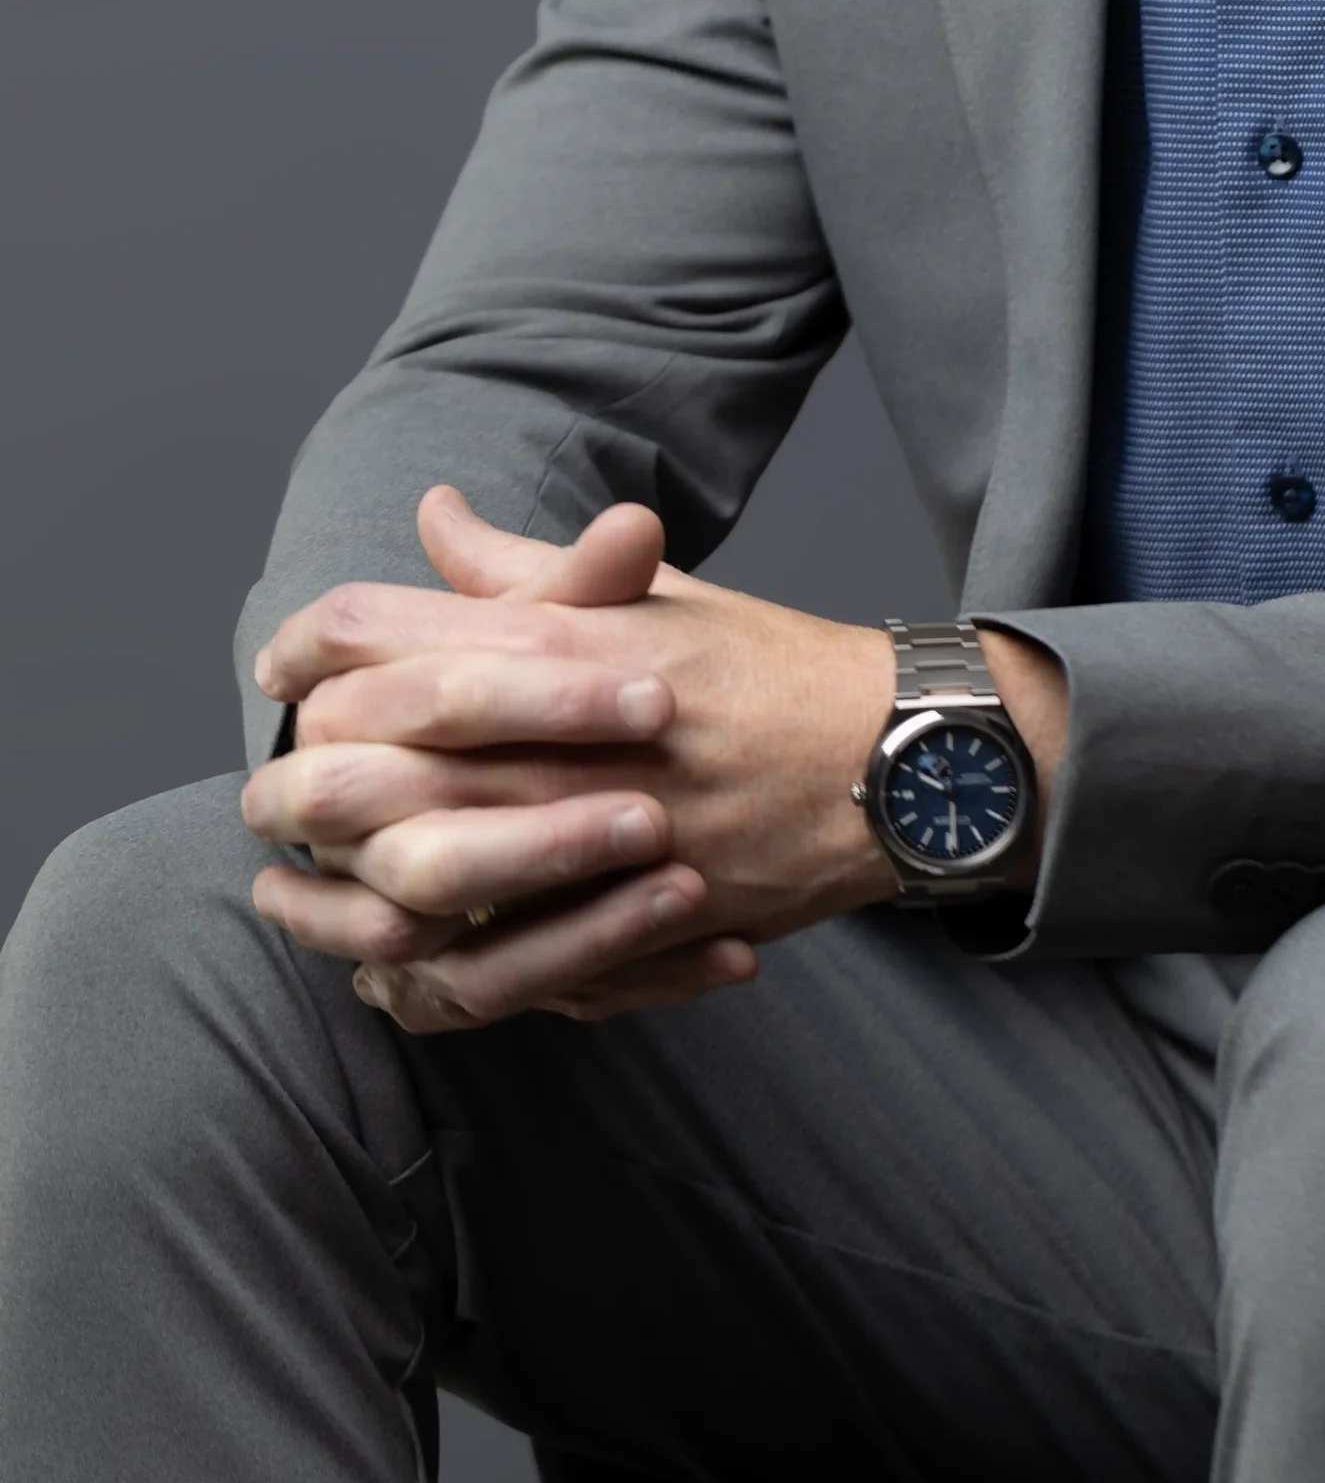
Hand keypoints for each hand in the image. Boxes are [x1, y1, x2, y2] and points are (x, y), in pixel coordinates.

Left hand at [244, 487, 1059, 1031]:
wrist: (894, 760)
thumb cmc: (768, 669)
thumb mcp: (651, 596)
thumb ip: (528, 568)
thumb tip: (434, 519)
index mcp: (570, 638)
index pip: (385, 629)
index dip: (308, 647)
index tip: (282, 667)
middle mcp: (572, 732)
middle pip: (373, 752)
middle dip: (302, 770)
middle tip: (272, 784)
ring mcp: (599, 834)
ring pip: (415, 864)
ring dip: (343, 876)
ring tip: (301, 877)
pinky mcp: (628, 919)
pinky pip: (494, 962)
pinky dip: (425, 964)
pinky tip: (383, 955)